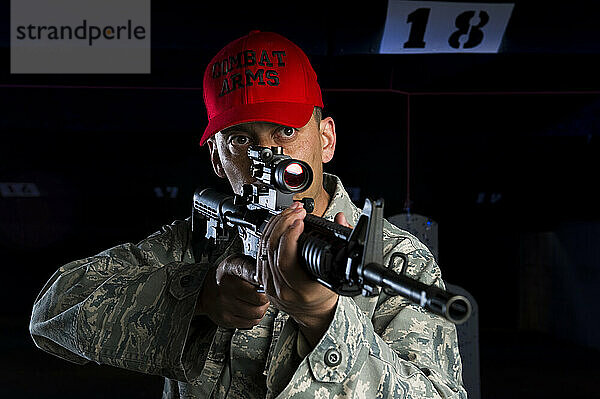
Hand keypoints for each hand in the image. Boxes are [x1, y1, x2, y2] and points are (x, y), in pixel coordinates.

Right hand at [196, 254, 269, 328]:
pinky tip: (251, 309)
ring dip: (262, 307)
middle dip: (266, 296)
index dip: (265, 281)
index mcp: (229, 274)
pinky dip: (255, 317)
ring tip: (258, 301)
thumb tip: (267, 274)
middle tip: (264, 292)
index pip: (254, 277)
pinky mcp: (226, 320)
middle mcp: (225, 292)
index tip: (266, 282)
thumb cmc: (225, 275)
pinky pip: (251, 323)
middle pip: (260, 299)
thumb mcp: (237, 262)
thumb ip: (252, 266)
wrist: (205, 290)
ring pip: (257, 313)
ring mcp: (224, 308)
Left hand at [257, 203, 347, 345]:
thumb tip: (341, 221)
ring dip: (276, 224)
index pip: (285, 260)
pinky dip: (269, 233)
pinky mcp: (262, 278)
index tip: (300, 221)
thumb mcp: (337, 274)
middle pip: (272, 249)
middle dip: (284, 223)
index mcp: (298, 290)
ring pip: (263, 247)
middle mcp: (280, 288)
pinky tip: (278, 223)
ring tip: (289, 212)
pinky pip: (260, 251)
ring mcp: (268, 284)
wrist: (312, 313)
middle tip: (296, 211)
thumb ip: (342, 246)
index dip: (290, 236)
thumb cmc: (324, 297)